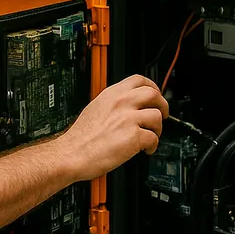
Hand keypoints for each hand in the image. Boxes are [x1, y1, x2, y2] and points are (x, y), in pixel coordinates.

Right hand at [53, 75, 167, 181]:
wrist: (71, 153)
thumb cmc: (79, 138)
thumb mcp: (94, 109)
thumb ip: (112, 105)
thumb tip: (126, 108)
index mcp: (110, 95)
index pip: (139, 80)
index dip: (152, 86)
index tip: (156, 94)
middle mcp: (120, 103)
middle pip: (153, 94)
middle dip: (162, 105)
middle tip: (163, 114)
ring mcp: (128, 118)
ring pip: (157, 116)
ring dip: (158, 128)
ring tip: (151, 136)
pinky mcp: (133, 136)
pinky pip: (154, 138)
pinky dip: (152, 146)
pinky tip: (145, 150)